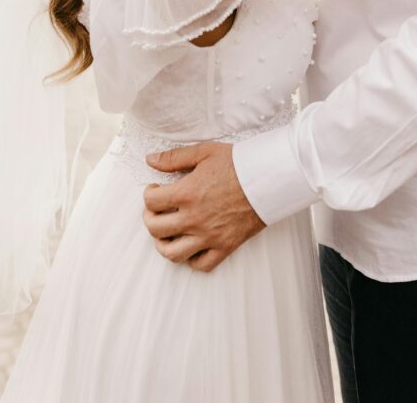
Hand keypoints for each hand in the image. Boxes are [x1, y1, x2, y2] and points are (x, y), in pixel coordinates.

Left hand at [142, 142, 264, 271]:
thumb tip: (150, 160)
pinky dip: (191, 259)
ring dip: (163, 244)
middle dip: (150, 218)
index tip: (155, 189)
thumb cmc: (237, 163)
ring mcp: (209, 236)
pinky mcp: (224, 246)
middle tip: (156, 210)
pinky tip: (191, 244)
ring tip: (168, 232)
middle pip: (155, 229)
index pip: (151, 202)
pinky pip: (201, 264)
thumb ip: (174, 158)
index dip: (148, 193)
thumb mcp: (204, 152)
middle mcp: (194, 218)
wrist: (268, 178)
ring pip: (172, 254)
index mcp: (187, 193)